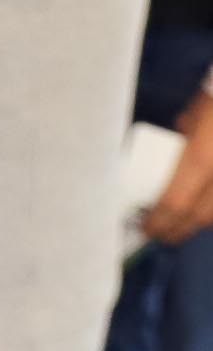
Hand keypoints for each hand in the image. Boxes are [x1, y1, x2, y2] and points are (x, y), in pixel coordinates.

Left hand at [149, 92, 212, 244]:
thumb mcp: (191, 115)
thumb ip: (180, 134)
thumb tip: (167, 148)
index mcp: (201, 159)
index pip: (176, 202)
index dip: (159, 221)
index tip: (144, 228)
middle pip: (198, 216)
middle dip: (176, 230)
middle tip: (159, 235)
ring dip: (197, 225)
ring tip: (178, 227)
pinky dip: (212, 213)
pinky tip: (202, 216)